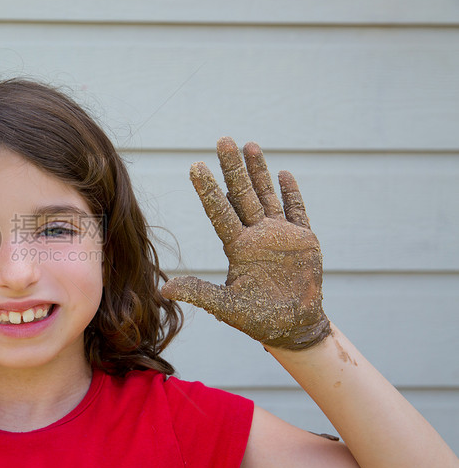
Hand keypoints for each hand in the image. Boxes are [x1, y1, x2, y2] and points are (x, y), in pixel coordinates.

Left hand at [162, 138, 329, 349]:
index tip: (195, 165)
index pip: (220, 211)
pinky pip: (297, 211)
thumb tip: (163, 290)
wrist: (292, 326)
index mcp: (237, 247)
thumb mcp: (225, 306)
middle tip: (223, 140)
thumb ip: (199, 293)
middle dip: (233, 168)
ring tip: (250, 145)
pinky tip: (284, 173)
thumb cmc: (257, 317)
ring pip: (267, 195)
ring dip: (259, 172)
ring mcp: (280, 234)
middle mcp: (256, 234)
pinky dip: (292, 193)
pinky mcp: (304, 240)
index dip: (208, 189)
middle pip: (242, 194)